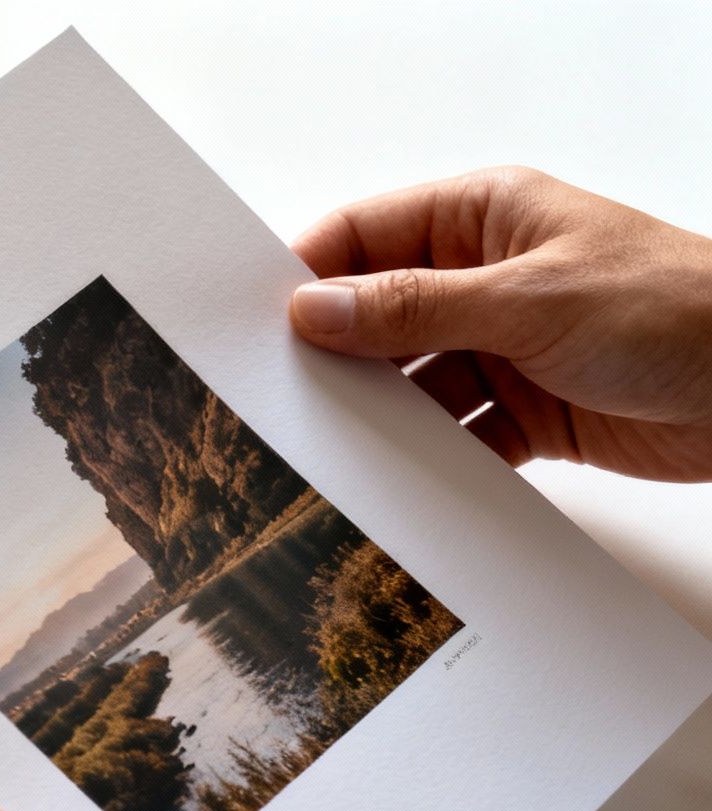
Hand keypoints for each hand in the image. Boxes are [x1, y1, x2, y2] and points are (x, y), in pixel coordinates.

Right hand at [290, 166, 711, 481]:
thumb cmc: (673, 307)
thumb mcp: (527, 300)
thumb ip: (413, 308)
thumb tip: (315, 307)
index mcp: (482, 216)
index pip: (365, 235)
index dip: (307, 275)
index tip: (256, 323)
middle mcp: (486, 277)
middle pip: (378, 315)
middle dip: (334, 355)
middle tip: (277, 397)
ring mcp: (505, 345)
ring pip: (411, 381)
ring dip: (380, 414)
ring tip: (330, 449)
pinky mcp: (529, 409)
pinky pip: (456, 434)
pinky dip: (430, 458)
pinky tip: (399, 480)